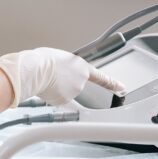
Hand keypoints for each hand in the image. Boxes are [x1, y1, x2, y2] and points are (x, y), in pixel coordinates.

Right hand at [0, 47, 124, 106]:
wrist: (36, 69)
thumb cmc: (43, 60)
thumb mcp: (59, 57)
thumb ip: (66, 66)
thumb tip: (61, 74)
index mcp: (81, 66)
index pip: (101, 78)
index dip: (113, 83)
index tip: (122, 88)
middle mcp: (81, 80)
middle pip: (75, 84)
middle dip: (64, 82)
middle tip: (53, 75)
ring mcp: (74, 91)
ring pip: (65, 92)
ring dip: (57, 88)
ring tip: (46, 79)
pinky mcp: (64, 100)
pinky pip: (58, 99)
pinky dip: (52, 95)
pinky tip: (45, 88)